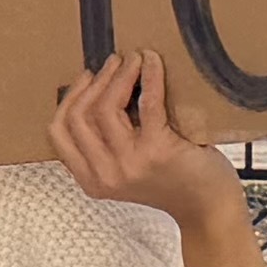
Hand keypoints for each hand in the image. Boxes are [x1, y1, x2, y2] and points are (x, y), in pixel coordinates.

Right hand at [51, 49, 258, 266]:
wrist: (208, 207)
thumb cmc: (171, 182)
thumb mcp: (123, 171)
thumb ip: (105, 145)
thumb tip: (97, 90)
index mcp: (91, 179)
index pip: (59, 132)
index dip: (70, 97)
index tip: (87, 77)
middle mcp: (105, 174)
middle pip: (79, 115)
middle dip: (95, 81)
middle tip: (114, 61)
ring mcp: (130, 163)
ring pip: (105, 107)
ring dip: (118, 75)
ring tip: (132, 59)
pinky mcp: (158, 150)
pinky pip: (147, 103)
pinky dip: (149, 76)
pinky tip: (152, 62)